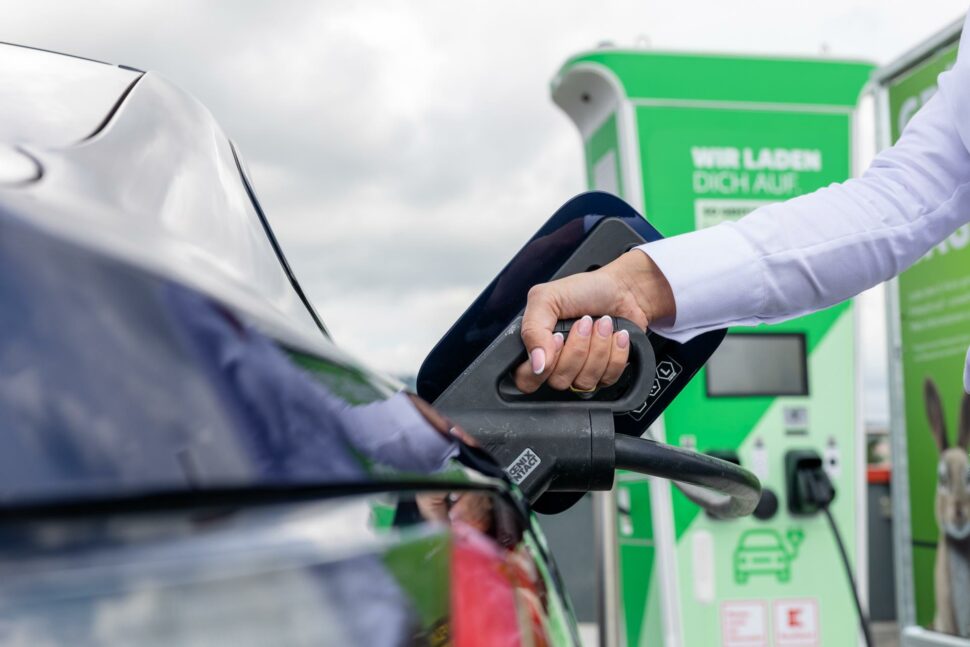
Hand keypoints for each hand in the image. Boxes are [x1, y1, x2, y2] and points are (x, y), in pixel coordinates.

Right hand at [514, 250, 674, 392]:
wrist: (622, 288)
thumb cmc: (584, 290)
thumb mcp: (547, 298)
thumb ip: (533, 330)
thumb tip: (537, 364)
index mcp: (536, 346)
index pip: (527, 379)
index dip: (543, 365)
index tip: (558, 338)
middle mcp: (556, 363)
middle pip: (558, 381)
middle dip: (577, 349)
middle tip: (584, 323)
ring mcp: (581, 371)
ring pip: (584, 382)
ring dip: (598, 348)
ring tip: (603, 324)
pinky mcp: (605, 374)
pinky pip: (608, 378)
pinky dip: (616, 353)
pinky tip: (616, 335)